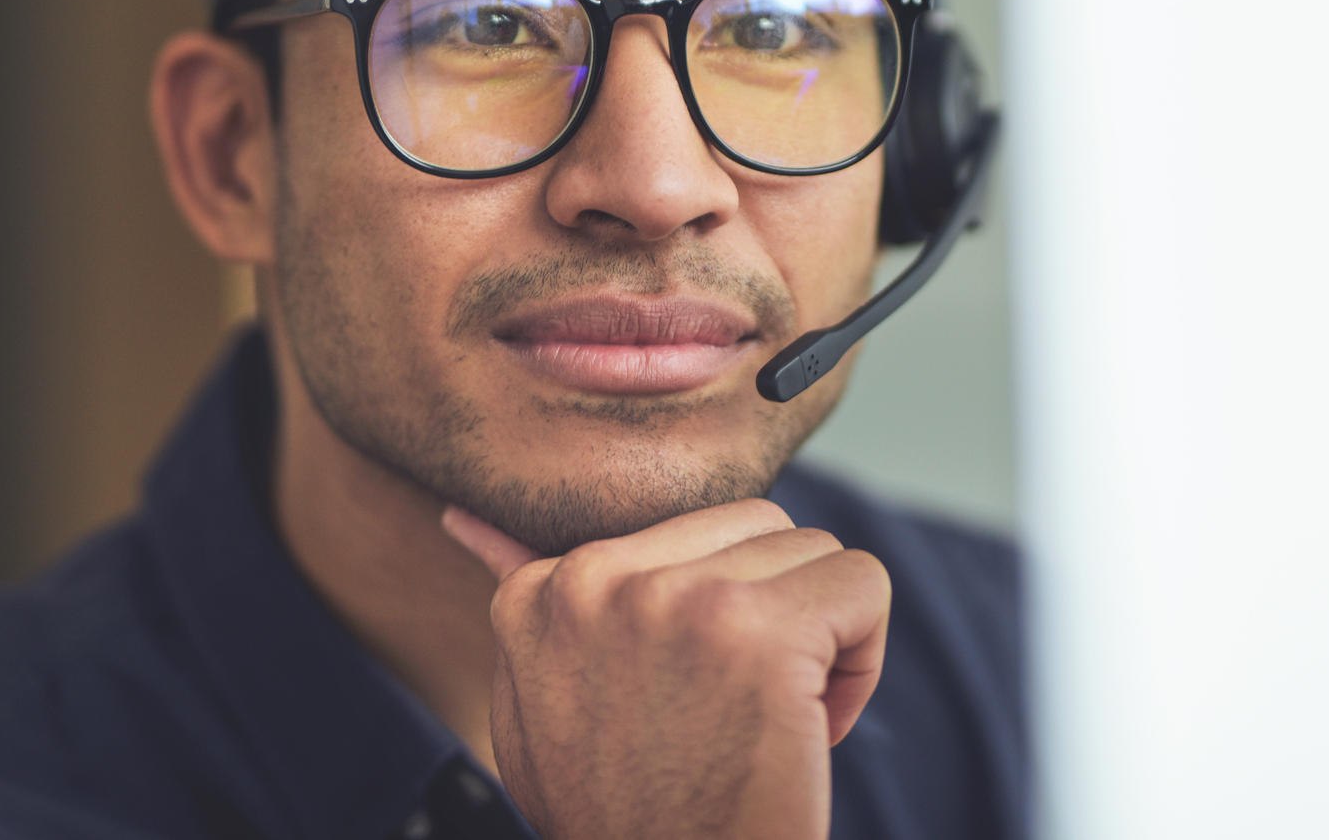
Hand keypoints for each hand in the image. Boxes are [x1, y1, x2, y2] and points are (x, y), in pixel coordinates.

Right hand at [442, 498, 890, 839]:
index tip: (689, 699)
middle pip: (752, 523)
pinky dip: (864, 656)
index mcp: (542, 592)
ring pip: (810, 549)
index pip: (683, 534)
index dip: (711, 618)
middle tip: (741, 708)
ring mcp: (677, 600)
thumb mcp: (534, 709)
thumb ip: (524, 609)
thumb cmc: (617, 815)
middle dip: (773, 607)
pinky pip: (862, 583)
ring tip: (771, 718)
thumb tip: (465, 518)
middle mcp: (598, 581)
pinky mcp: (757, 632)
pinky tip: (815, 728)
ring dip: (818, 634)